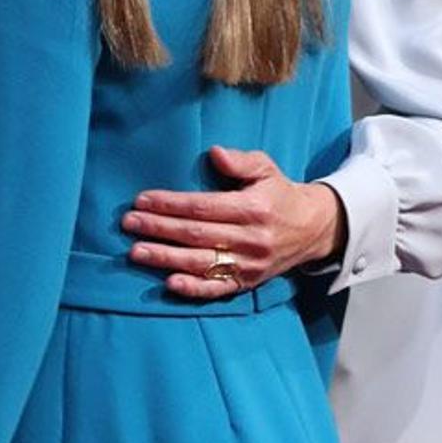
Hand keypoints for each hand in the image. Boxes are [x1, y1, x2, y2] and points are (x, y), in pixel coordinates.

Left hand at [122, 144, 345, 299]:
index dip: (170, 204)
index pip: (202, 207)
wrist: (312, 229)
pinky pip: (217, 289)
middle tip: (129, 224)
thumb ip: (241, 161)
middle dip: (159, 229)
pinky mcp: (247, 283)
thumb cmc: (280, 194)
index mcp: (253, 209)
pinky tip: (169, 283)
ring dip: (165, 258)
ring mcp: (248, 264)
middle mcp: (251, 239)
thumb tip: (214, 153)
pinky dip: (193, 288)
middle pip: (196, 235)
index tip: (142, 200)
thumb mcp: (266, 168)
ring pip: (201, 263)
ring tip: (136, 252)